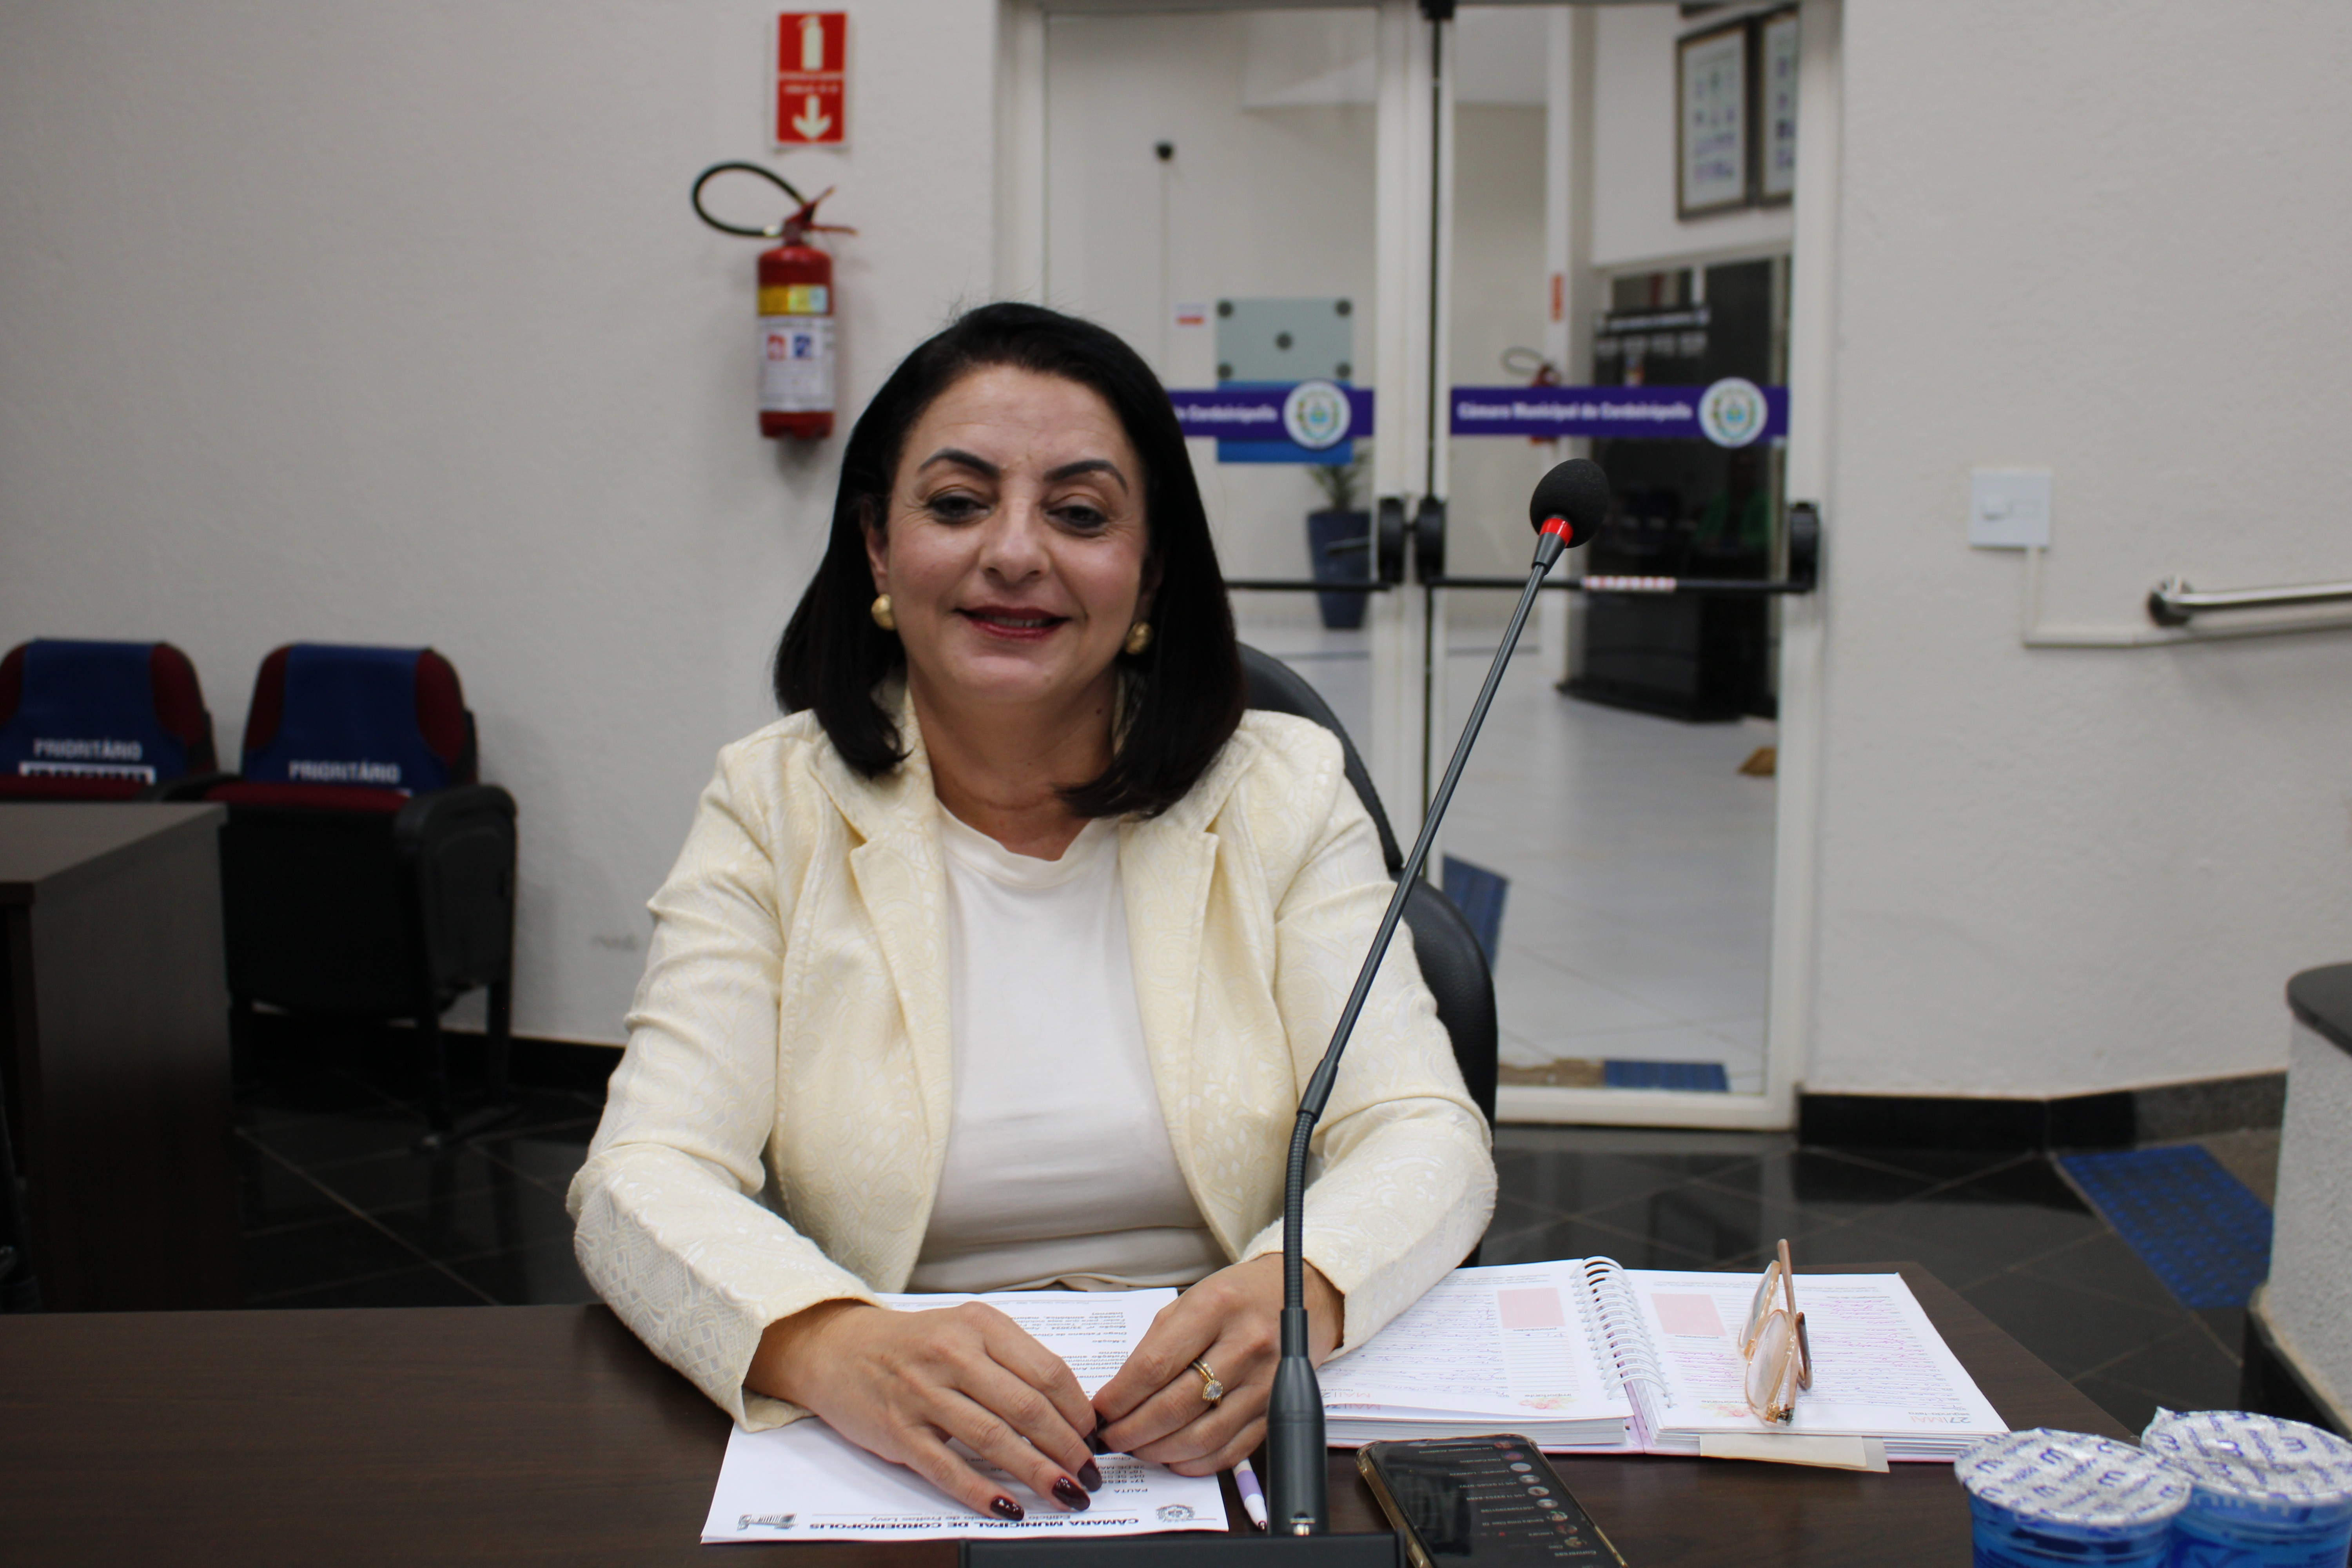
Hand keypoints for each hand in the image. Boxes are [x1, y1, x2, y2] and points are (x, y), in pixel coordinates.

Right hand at [747, 1299, 1101, 1518]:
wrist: (837, 1348)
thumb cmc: (913, 1344)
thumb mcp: (967, 1332)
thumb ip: (1012, 1363)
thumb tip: (1069, 1411)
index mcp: (980, 1324)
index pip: (1048, 1371)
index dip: (1078, 1411)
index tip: (1095, 1436)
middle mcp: (953, 1353)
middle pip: (1028, 1407)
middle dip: (1067, 1447)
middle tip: (1089, 1474)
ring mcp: (923, 1393)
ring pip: (994, 1439)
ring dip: (1037, 1472)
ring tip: (1065, 1493)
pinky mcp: (899, 1430)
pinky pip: (948, 1467)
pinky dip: (982, 1491)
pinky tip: (1007, 1507)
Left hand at [1090, 1255, 1342, 1475]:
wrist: (1298, 1295)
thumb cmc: (1234, 1298)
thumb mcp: (1190, 1302)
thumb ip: (1155, 1345)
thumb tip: (1118, 1397)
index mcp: (1214, 1308)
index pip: (1154, 1365)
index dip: (1120, 1397)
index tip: (1099, 1411)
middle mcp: (1245, 1344)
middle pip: (1174, 1406)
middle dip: (1132, 1431)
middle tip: (1111, 1438)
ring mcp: (1265, 1381)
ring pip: (1201, 1436)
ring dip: (1159, 1451)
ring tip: (1137, 1448)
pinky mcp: (1276, 1409)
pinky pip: (1231, 1450)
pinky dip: (1196, 1462)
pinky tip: (1173, 1456)